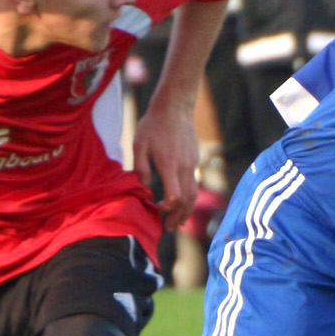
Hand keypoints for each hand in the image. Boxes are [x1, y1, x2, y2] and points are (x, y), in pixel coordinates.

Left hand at [132, 98, 198, 229]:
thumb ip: (141, 168)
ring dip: (186, 211)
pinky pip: (193, 184)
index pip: (176, 195)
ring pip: (194, 194)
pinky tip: (180, 202)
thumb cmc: (153, 125)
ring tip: (178, 223)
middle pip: (188, 200)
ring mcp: (192, 164)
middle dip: (179, 217)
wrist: (175, 107)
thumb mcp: (140, 144)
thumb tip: (144, 188)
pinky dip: (188, 198)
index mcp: (170, 164)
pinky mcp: (194, 160)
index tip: (156, 207)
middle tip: (169, 228)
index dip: (168, 207)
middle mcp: (184, 167)